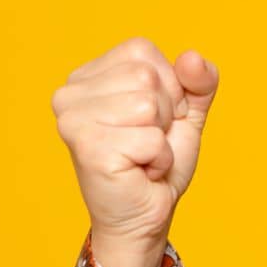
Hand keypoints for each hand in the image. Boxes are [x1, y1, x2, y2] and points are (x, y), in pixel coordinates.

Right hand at [52, 36, 219, 247]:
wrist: (145, 216)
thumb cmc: (157, 164)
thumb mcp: (185, 113)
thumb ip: (197, 81)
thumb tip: (192, 58)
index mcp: (87, 75)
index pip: (142, 50)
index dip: (166, 87)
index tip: (153, 120)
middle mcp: (70, 92)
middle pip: (146, 76)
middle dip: (164, 114)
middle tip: (146, 143)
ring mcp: (73, 119)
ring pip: (148, 105)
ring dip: (160, 139)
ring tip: (141, 157)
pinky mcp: (88, 147)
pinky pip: (151, 139)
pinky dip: (159, 159)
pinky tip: (140, 171)